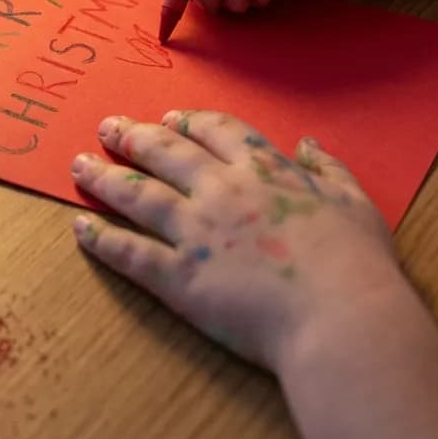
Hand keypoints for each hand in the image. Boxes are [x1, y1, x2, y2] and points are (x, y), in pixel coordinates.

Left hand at [71, 110, 402, 371]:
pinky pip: (131, 253)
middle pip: (166, 153)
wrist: (343, 319)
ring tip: (79, 164)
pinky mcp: (181, 278)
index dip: (189, 123)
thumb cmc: (359, 265)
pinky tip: (80, 226)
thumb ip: (330, 169)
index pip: (217, 132)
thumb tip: (309, 143)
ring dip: (104, 177)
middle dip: (133, 136)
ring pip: (138, 194)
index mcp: (264, 171)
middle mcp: (222, 191)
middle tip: (108, 126)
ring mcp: (197, 233)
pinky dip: (102, 238)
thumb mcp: (356, 203)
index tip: (169, 119)